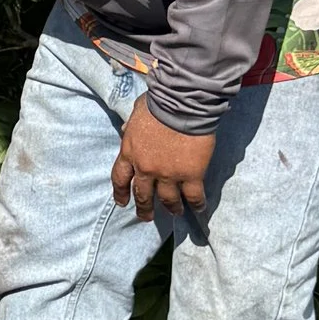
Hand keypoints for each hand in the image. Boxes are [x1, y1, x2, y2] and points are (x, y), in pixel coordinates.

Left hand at [111, 105, 213, 223]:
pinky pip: (194, 196)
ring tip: (175, 212)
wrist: (182, 104)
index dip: (120, 193)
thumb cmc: (158, 103)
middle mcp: (146, 168)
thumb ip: (130, 126)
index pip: (120, 178)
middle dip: (144, 207)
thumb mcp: (136, 113)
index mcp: (130, 152)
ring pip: (168, 199)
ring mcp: (169, 174)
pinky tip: (199, 208)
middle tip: (146, 216)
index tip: (122, 203)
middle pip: (142, 194)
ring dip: (171, 207)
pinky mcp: (191, 175)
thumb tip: (125, 130)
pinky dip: (197, 204)